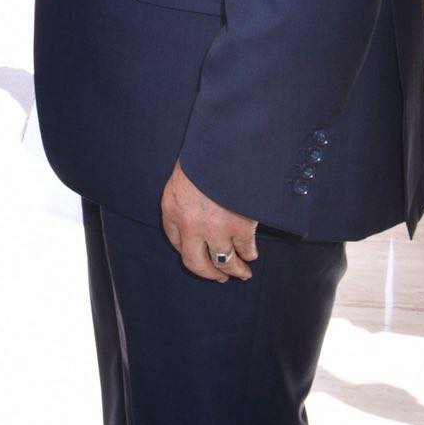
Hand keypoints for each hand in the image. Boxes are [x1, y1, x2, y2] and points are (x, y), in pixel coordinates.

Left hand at [160, 161, 256, 282]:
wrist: (226, 146)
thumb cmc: (205, 156)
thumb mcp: (185, 174)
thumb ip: (187, 197)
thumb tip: (197, 221)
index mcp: (172, 207)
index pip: (174, 240)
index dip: (187, 250)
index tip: (198, 256)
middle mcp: (189, 224)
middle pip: (195, 263)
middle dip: (208, 273)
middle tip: (218, 278)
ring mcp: (215, 229)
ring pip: (224, 263)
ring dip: (235, 270)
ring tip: (242, 273)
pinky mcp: (240, 229)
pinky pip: (245, 250)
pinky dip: (249, 254)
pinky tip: (251, 254)